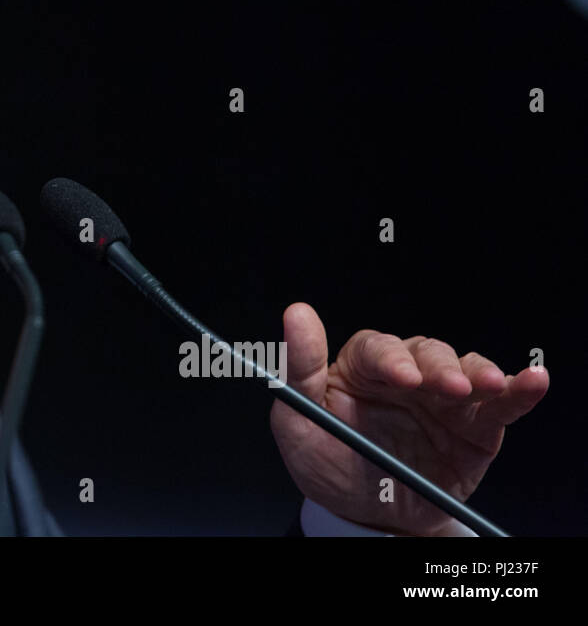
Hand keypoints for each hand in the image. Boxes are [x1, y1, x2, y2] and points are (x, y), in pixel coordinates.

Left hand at [269, 303, 548, 534]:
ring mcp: (443, 399)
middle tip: (448, 387)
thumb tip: (296, 314)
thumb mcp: (298, 422)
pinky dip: (519, 390)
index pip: (377, 350)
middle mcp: (406, 375)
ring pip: (465, 370)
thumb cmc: (328, 461)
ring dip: (478, 374)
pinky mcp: (475, 427)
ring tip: (484, 387)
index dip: (391, 358)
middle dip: (439, 367)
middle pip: (426, 354)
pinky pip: (500, 405)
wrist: (367, 515)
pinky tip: (532, 380)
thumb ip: (299, 369)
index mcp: (361, 368)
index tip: (401, 376)